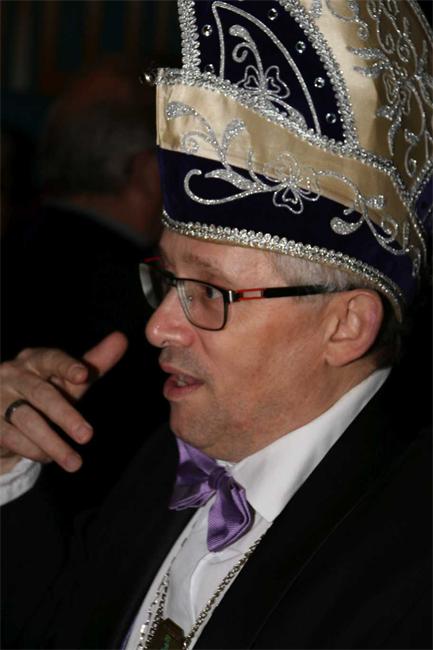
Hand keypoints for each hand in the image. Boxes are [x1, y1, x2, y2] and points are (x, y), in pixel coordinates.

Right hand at [0, 332, 127, 473]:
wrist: (0, 414)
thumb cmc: (44, 391)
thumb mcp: (68, 379)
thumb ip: (94, 363)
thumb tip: (122, 339)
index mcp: (35, 360)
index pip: (51, 358)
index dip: (67, 366)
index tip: (84, 376)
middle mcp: (14, 375)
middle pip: (41, 393)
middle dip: (66, 416)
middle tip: (88, 436)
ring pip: (27, 420)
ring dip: (52, 443)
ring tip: (75, 463)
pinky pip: (14, 438)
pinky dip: (34, 450)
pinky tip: (50, 459)